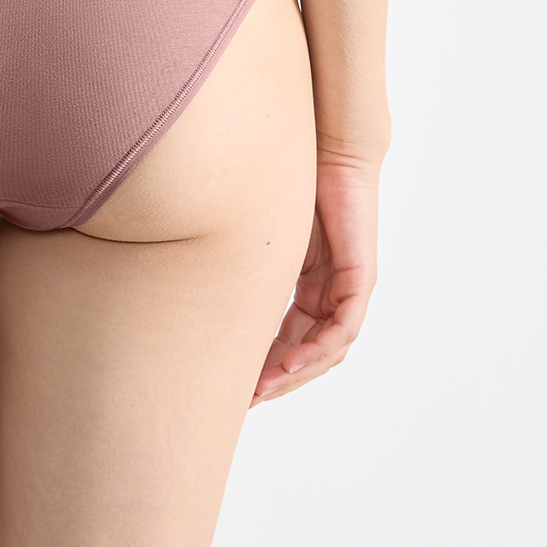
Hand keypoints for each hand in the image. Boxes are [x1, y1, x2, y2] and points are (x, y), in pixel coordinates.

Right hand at [251, 152, 378, 405]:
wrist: (328, 145)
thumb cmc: (291, 176)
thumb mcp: (256, 231)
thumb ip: (240, 258)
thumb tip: (187, 261)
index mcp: (308, 283)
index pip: (288, 337)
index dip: (262, 363)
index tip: (233, 384)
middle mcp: (330, 290)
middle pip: (306, 352)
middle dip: (275, 379)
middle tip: (244, 401)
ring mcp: (347, 286)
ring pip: (325, 349)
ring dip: (292, 374)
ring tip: (260, 389)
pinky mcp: (358, 277)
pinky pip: (341, 329)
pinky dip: (315, 351)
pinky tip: (286, 364)